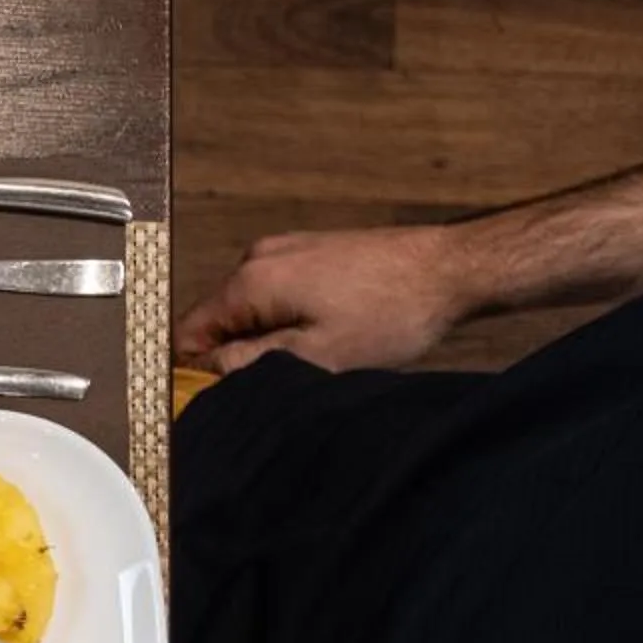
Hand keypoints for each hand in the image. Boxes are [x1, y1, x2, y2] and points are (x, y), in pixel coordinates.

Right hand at [173, 225, 475, 375]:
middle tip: (284, 378)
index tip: (226, 394)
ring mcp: (286, 248)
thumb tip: (204, 371)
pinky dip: (292, 318)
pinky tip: (331, 329)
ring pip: (251, 308)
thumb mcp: (314, 358)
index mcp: (249, 282)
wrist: (454, 269)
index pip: (188, 333)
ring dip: (271, 336)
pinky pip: (278, 293)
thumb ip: (247, 365)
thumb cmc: (390, 315)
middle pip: (219, 320)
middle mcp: (257, 257)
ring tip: (316, 354)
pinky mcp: (313, 249)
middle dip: (240, 353)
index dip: (198, 370)